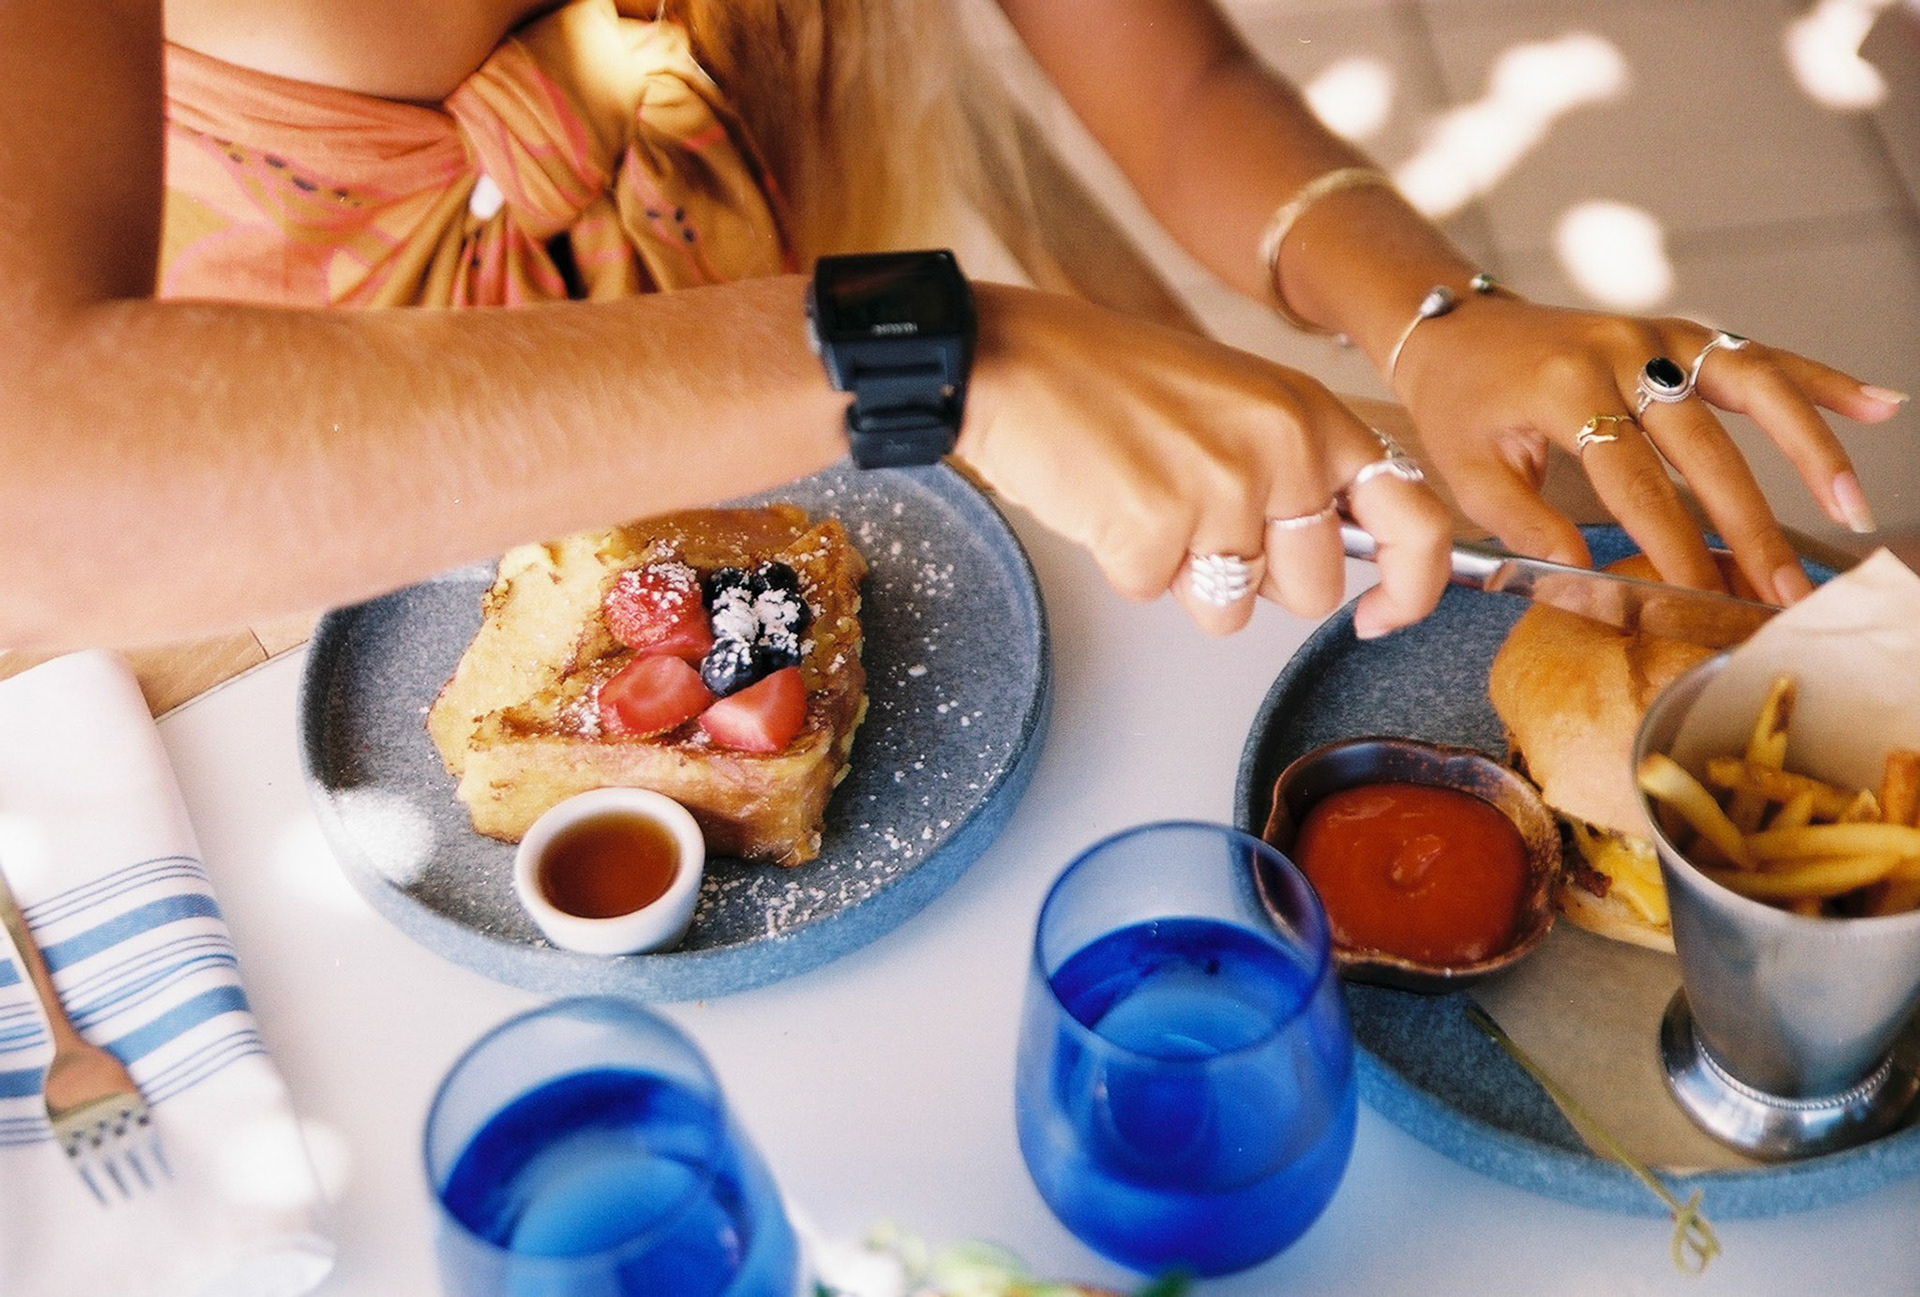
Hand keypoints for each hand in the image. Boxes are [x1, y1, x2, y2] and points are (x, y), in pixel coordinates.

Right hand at [956, 282, 1450, 637]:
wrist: (1014, 360)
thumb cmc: (1109, 377)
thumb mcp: (1237, 399)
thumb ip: (1299, 465)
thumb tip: (1336, 549)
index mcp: (1310, 414)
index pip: (1415, 518)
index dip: (1413, 585)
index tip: (1382, 615)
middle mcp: (1281, 450)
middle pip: (1314, 590)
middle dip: (1261, 581)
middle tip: (1199, 520)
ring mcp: (1219, 492)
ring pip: (1234, 611)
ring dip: (1188, 580)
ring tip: (1147, 505)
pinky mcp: (1155, 531)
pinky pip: (1158, 596)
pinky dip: (1127, 567)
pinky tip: (1107, 506)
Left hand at [1392, 295, 1906, 604]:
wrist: (1453, 326)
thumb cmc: (1459, 404)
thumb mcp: (1467, 470)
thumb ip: (1525, 524)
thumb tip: (1584, 579)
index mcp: (1564, 386)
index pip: (1634, 481)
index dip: (1675, 544)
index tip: (1704, 597)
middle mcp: (1621, 351)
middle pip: (1706, 447)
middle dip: (1750, 526)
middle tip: (1783, 590)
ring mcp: (1656, 336)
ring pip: (1753, 388)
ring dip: (1810, 450)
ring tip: (1849, 508)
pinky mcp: (1677, 334)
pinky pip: (1757, 356)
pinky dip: (1819, 380)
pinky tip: (1878, 405)